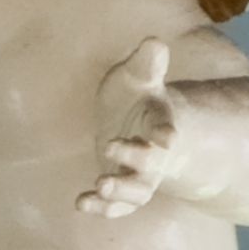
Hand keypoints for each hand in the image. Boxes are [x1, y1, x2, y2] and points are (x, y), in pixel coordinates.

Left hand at [80, 38, 182, 216]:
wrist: (132, 119)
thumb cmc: (135, 93)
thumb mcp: (137, 74)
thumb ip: (146, 63)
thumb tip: (154, 42)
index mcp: (159, 121)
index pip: (165, 126)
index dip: (166, 132)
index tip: (167, 138)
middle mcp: (154, 152)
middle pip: (151, 163)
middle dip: (137, 158)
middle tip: (113, 147)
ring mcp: (140, 174)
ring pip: (138, 191)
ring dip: (121, 191)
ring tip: (101, 185)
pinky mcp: (123, 189)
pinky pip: (118, 206)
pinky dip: (103, 208)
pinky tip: (81, 202)